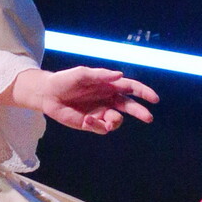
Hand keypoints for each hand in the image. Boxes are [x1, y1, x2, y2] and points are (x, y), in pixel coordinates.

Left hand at [1, 66, 158, 134]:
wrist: (48, 94)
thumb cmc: (65, 80)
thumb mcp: (82, 74)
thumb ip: (100, 75)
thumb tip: (119, 75)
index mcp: (109, 85)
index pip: (131, 88)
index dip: (143, 93)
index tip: (154, 99)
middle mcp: (108, 99)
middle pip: (129, 107)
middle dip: (140, 112)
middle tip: (148, 117)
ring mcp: (100, 112)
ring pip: (116, 121)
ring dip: (113, 122)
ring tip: (103, 122)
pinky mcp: (91, 123)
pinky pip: (101, 128)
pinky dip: (96, 125)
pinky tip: (86, 120)